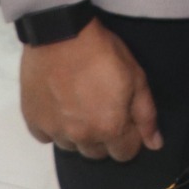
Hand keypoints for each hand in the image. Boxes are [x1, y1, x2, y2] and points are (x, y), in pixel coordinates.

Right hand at [19, 18, 160, 160]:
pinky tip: (60, 106)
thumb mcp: (136, 79)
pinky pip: (46, 136)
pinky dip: (55, 127)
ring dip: (79, 134)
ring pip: (72, 146)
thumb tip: (155, 144)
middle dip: (105, 137)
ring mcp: (54, 130)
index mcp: (110, 128)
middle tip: (103, 109)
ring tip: (80, 106)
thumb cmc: (103, 54)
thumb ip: (146, 116)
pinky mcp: (33, 121)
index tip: (126, 120)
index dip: (129, 138)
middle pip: (98, 153)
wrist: (61, 35)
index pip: (124, 154)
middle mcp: (81, 136)